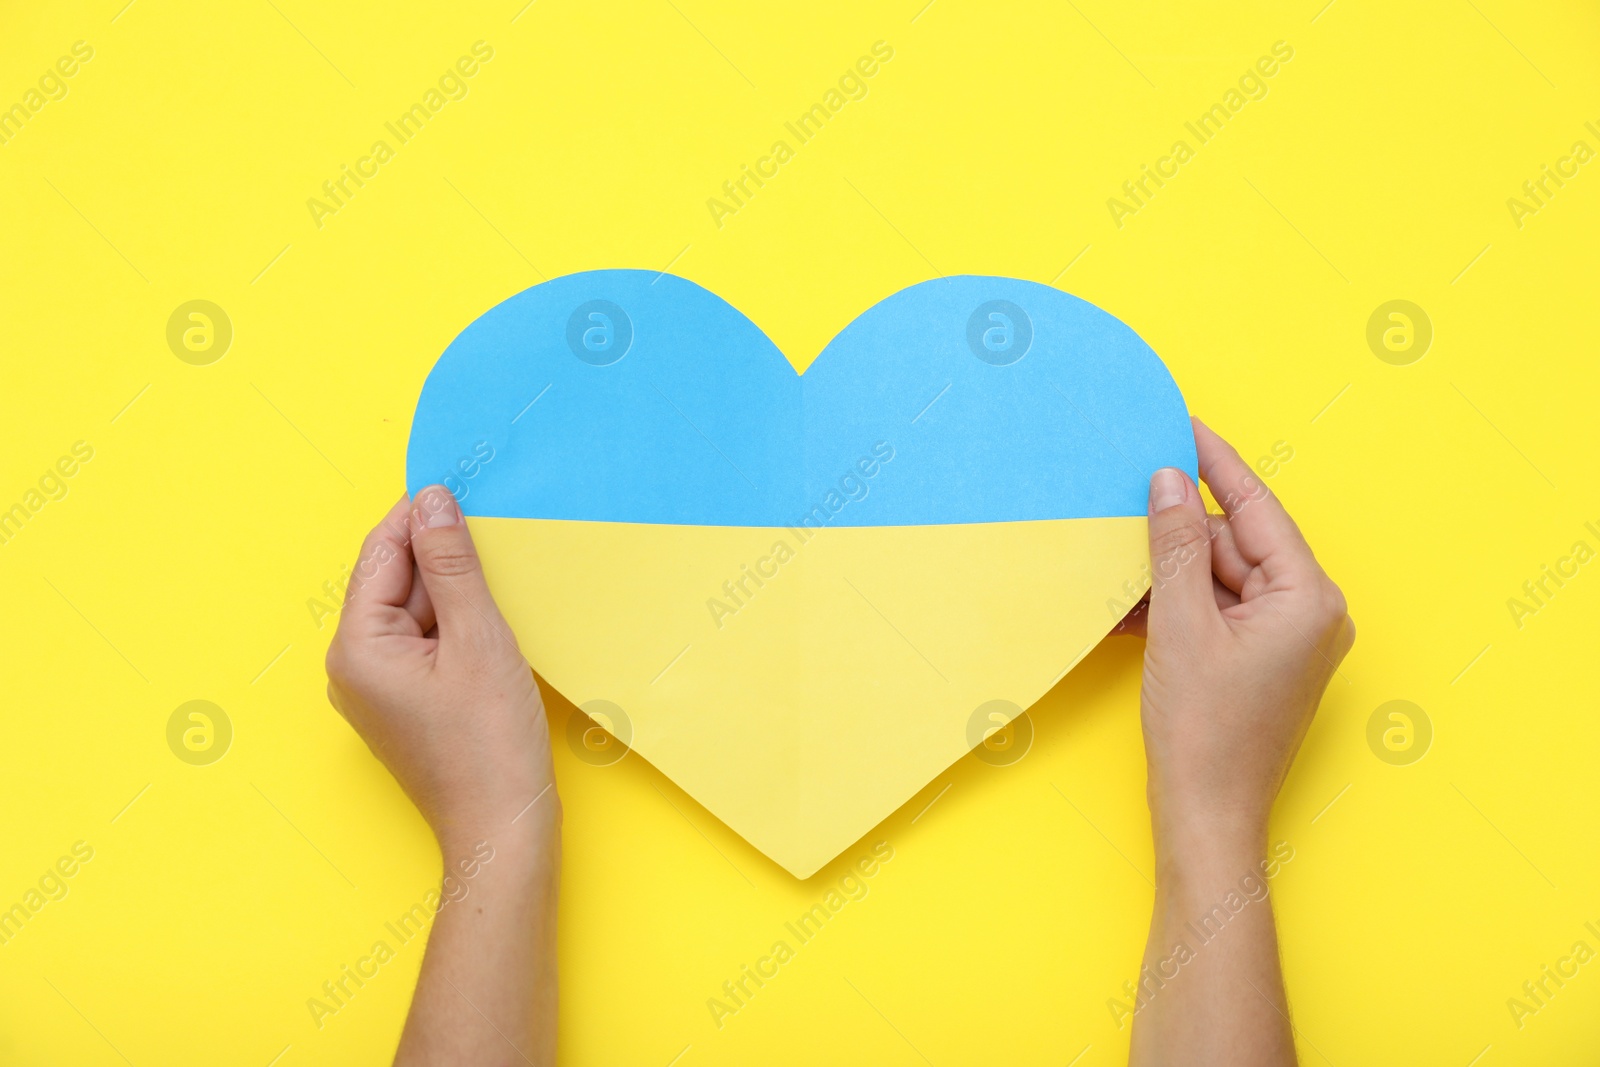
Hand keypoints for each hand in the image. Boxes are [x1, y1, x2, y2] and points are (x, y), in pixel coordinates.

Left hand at [325, 486, 558, 849]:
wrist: (502, 830)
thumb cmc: (490, 744)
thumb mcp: (478, 638)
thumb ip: (452, 564)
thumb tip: (433, 500)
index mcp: (356, 646)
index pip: (382, 553)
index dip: (421, 514)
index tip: (462, 483)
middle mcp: (351, 666)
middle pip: (395, 580)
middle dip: (441, 556)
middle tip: (495, 534)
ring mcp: (374, 689)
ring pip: (413, 611)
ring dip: (453, 593)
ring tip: (500, 590)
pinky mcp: (402, 704)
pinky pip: (423, 643)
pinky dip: (455, 626)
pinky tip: (491, 628)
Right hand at [1137, 418, 1353, 849]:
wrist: (1206, 817)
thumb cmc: (1204, 732)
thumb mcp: (1180, 624)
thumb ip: (1177, 545)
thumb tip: (1168, 482)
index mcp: (1309, 597)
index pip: (1256, 507)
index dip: (1213, 462)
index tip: (1181, 422)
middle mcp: (1309, 613)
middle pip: (1236, 542)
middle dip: (1180, 525)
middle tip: (1127, 489)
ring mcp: (1286, 640)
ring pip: (1220, 577)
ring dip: (1169, 568)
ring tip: (1117, 548)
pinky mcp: (1259, 661)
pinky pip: (1214, 611)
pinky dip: (1175, 604)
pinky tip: (1129, 598)